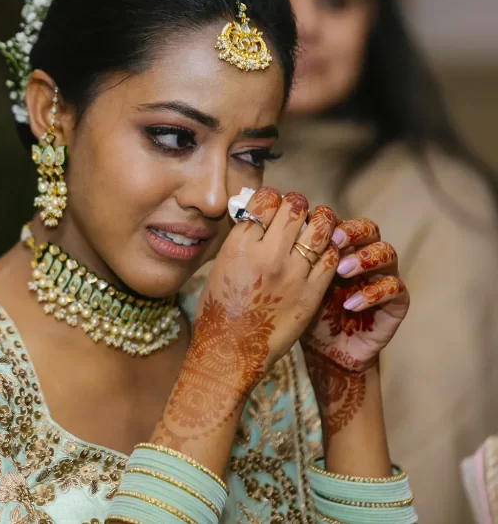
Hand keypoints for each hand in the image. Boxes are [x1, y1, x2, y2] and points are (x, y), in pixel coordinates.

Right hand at [155, 188, 339, 449]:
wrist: (231, 352)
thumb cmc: (218, 310)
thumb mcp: (220, 266)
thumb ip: (242, 240)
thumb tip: (258, 218)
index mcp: (240, 246)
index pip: (265, 201)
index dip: (271, 198)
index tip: (272, 203)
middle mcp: (269, 255)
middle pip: (295, 208)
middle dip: (297, 204)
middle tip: (296, 210)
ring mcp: (294, 274)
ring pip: (321, 227)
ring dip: (320, 220)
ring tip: (316, 225)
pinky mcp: (313, 293)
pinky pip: (332, 257)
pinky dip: (330, 248)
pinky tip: (323, 251)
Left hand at [301, 218, 409, 369]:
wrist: (325, 351)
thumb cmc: (307, 312)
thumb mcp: (296, 283)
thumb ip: (296, 259)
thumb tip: (282, 229)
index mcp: (341, 250)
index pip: (344, 222)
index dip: (333, 221)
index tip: (312, 227)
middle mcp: (365, 259)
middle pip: (371, 230)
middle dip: (354, 231)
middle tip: (335, 242)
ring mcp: (383, 278)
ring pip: (388, 253)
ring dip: (365, 259)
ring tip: (341, 271)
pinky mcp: (396, 303)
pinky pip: (395, 288)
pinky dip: (373, 293)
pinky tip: (351, 304)